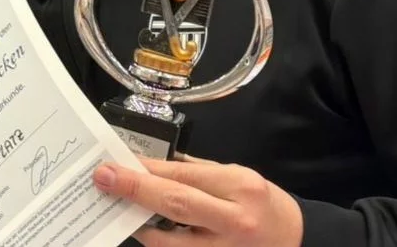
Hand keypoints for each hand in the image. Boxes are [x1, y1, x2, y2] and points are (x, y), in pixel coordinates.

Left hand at [93, 156, 301, 246]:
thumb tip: (149, 166)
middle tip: (104, 179)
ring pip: (171, 242)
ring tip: (118, 210)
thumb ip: (195, 172)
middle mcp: (234, 220)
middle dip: (135, 190)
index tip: (114, 164)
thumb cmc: (262, 204)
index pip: (182, 175)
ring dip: (141, 226)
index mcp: (239, 187)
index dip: (144, 170)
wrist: (297, 242)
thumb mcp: (235, 177)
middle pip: (175, 204)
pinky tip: (144, 231)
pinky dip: (161, 243)